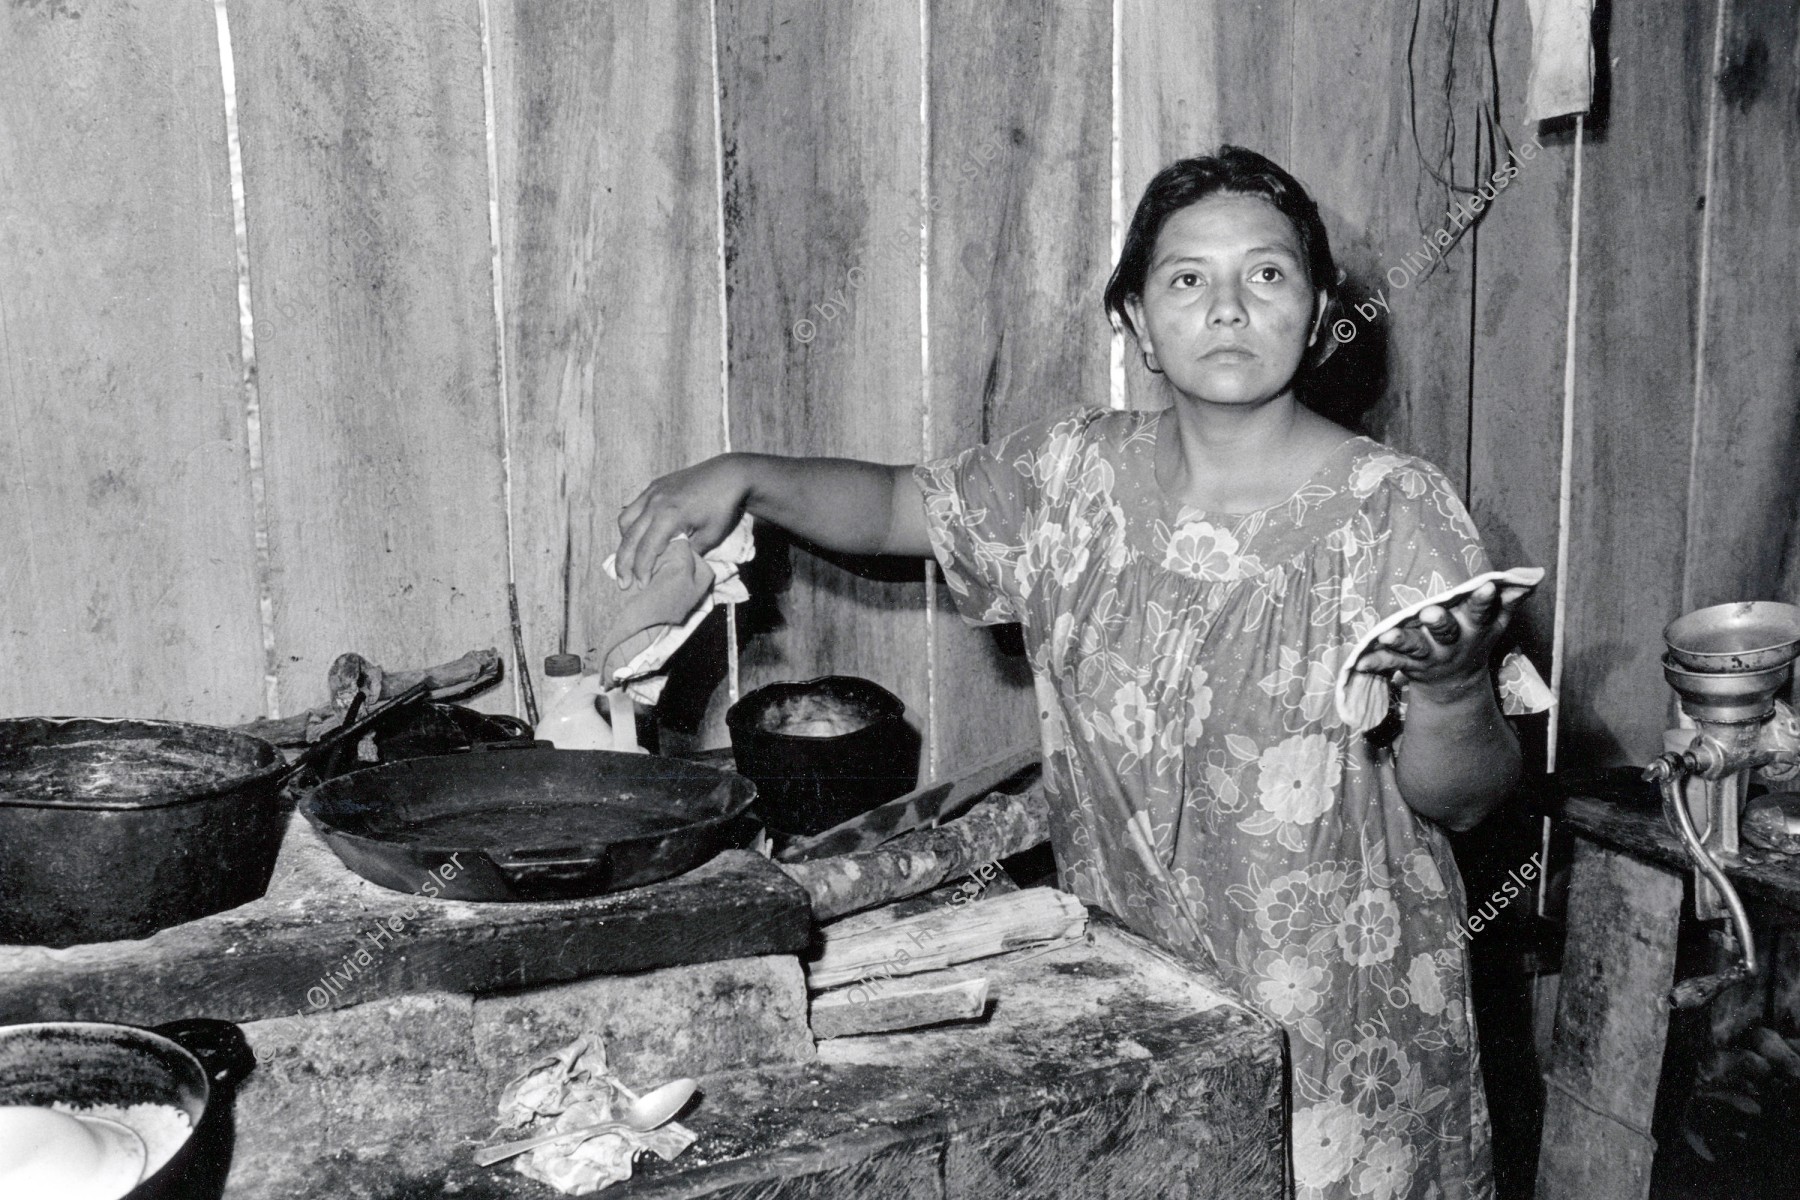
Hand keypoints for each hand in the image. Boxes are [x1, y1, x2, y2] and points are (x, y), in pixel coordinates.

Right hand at [615, 455, 749, 588]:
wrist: (730, 475)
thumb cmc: (724, 507)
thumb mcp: (710, 536)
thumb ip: (690, 553)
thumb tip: (674, 567)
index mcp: (669, 516)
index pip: (646, 549)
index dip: (641, 570)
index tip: (640, 586)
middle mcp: (654, 503)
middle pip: (629, 537)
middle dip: (623, 563)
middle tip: (623, 582)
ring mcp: (652, 492)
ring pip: (625, 520)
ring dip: (625, 541)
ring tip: (630, 559)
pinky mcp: (654, 486)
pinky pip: (634, 508)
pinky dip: (631, 525)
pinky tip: (639, 537)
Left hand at [1351, 581, 1528, 701]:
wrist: (1455, 684)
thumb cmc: (1475, 639)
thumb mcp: (1496, 621)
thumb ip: (1510, 596)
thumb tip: (1535, 574)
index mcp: (1472, 629)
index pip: (1480, 612)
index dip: (1484, 600)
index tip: (1486, 586)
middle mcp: (1450, 643)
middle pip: (1446, 632)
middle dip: (1439, 622)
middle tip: (1431, 612)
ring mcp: (1428, 655)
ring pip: (1414, 647)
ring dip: (1401, 641)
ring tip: (1387, 634)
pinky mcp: (1406, 664)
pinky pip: (1388, 663)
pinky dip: (1374, 662)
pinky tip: (1360, 661)